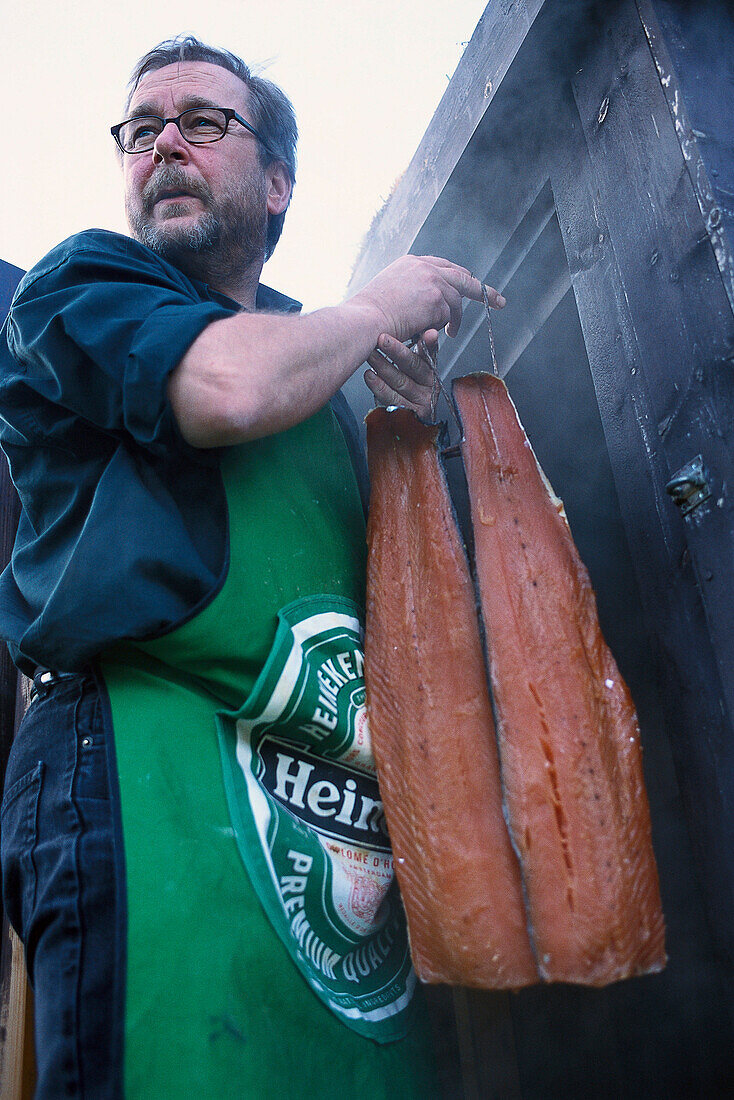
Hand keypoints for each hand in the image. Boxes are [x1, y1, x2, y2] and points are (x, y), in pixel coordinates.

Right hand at [352, 255, 504, 342]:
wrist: (362, 321)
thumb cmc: (368, 317)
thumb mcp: (388, 294)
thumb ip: (409, 293)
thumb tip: (427, 308)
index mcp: (411, 263)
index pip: (442, 266)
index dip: (457, 279)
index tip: (468, 285)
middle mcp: (424, 266)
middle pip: (462, 276)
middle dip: (482, 290)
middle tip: (498, 301)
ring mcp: (432, 280)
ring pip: (456, 301)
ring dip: (455, 320)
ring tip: (451, 334)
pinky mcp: (437, 298)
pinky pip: (447, 317)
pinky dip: (440, 327)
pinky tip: (426, 332)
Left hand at [364, 330, 438, 420]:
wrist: (405, 420)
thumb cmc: (406, 384)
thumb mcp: (413, 364)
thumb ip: (420, 347)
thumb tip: (430, 332)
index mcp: (431, 369)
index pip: (429, 354)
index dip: (426, 344)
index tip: (426, 334)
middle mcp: (429, 386)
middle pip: (413, 367)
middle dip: (397, 351)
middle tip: (382, 339)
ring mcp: (421, 401)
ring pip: (401, 382)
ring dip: (383, 366)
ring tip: (370, 355)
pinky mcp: (409, 414)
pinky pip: (392, 399)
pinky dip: (379, 387)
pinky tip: (370, 375)